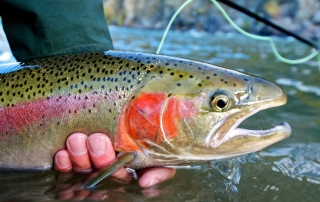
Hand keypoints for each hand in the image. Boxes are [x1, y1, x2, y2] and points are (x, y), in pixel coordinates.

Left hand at [54, 133, 175, 187]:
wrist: (135, 112)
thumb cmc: (148, 135)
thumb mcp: (162, 153)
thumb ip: (161, 170)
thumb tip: (145, 183)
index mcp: (127, 169)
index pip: (120, 175)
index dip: (116, 170)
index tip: (118, 158)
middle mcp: (107, 168)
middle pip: (99, 169)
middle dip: (98, 156)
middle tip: (98, 139)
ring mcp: (88, 163)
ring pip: (81, 167)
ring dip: (78, 154)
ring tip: (78, 139)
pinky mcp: (71, 158)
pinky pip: (64, 166)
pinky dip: (62, 161)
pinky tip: (62, 153)